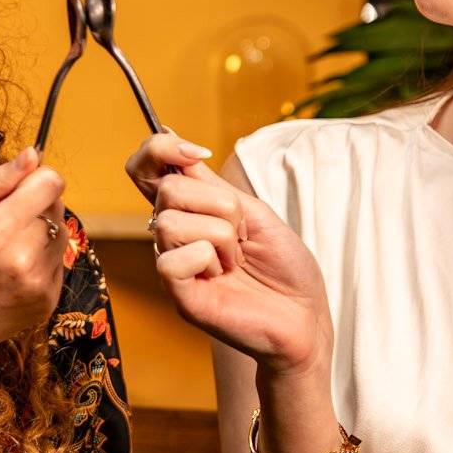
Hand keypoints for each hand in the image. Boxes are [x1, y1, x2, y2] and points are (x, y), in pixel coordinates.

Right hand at [0, 147, 67, 371]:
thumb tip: (32, 155)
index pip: (51, 183)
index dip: (37, 179)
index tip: (20, 188)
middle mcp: (24, 258)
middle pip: (57, 206)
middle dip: (35, 206)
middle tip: (2, 224)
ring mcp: (39, 283)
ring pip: (62, 233)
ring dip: (41, 232)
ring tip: (6, 249)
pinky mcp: (48, 302)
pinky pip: (58, 263)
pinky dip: (41, 259)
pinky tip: (12, 271)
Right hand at [125, 130, 331, 374]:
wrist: (306, 316)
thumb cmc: (284, 267)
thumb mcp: (253, 211)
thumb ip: (210, 183)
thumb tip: (170, 135)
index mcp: (189, 211)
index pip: (145, 169)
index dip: (159, 149)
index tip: (198, 152)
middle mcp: (174, 236)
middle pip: (168, 190)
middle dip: (220, 204)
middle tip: (243, 235)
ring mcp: (174, 266)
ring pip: (170, 222)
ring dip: (220, 235)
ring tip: (236, 260)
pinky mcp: (179, 296)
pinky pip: (172, 260)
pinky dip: (207, 259)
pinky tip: (223, 276)